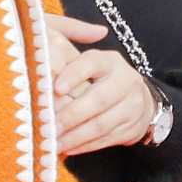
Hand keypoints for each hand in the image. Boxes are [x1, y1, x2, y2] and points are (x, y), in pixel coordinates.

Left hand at [49, 16, 160, 154]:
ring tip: (53, 142)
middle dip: (70, 115)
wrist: (138, 100)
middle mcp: (126, 81)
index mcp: (111, 61)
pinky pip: (105, 140)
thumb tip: (44, 34)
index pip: (92, 63)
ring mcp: (132, 106)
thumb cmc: (101, 79)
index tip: (55, 88)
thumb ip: (69, 44)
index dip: (74, 75)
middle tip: (48, 125)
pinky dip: (84, 146)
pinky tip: (66, 148)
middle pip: (98, 100)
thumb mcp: (91, 60)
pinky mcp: (131, 128)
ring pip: (101, 125)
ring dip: (74, 136)